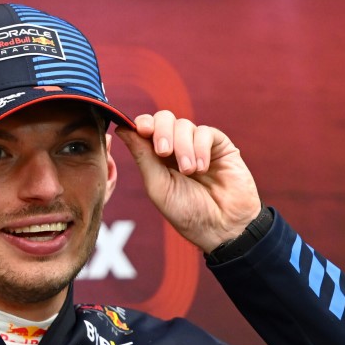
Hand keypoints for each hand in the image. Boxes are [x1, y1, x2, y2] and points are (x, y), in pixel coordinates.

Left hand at [116, 109, 262, 252]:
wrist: (222, 226)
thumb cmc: (187, 213)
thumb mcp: (158, 186)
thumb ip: (143, 156)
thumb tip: (122, 129)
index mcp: (157, 159)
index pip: (146, 128)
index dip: (142, 123)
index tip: (141, 129)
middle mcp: (177, 148)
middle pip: (164, 118)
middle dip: (161, 131)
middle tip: (164, 152)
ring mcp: (198, 146)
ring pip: (184, 124)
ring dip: (183, 147)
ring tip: (189, 171)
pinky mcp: (219, 145)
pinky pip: (205, 132)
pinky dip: (200, 148)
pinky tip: (202, 168)